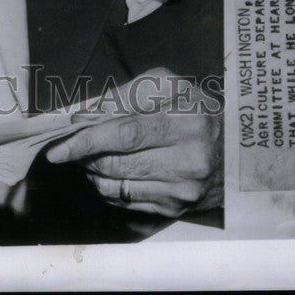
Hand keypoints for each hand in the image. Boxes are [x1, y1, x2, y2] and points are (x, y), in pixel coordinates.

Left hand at [46, 67, 222, 217]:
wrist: (234, 150)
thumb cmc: (194, 109)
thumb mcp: (167, 85)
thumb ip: (125, 94)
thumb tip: (85, 113)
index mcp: (187, 119)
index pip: (126, 132)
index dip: (88, 137)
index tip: (61, 141)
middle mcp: (188, 158)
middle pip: (117, 161)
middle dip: (83, 154)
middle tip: (66, 146)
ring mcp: (182, 189)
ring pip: (115, 184)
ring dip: (90, 170)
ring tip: (87, 154)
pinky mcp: (175, 209)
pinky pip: (124, 200)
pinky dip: (105, 185)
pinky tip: (105, 171)